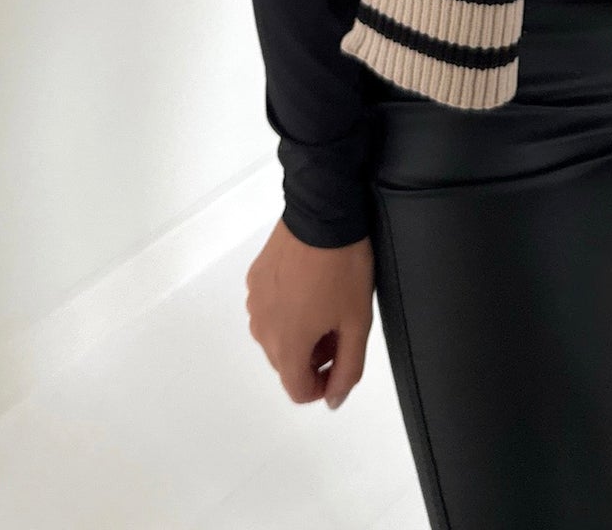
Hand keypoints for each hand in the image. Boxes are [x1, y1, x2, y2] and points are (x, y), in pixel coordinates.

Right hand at [246, 217, 374, 409]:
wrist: (323, 212)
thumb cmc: (343, 268)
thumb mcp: (357, 322)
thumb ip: (348, 369)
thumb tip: (333, 399)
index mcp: (287, 345)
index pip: (297, 391)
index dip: (323, 385)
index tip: (341, 360)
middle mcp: (262, 328)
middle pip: (286, 363)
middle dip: (313, 357)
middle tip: (339, 327)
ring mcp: (254, 301)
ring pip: (276, 335)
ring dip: (298, 332)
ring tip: (325, 303)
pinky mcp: (254, 277)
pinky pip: (269, 307)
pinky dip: (286, 307)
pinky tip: (308, 284)